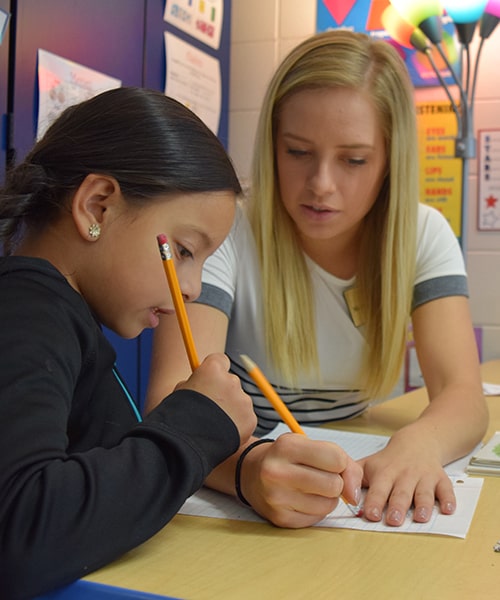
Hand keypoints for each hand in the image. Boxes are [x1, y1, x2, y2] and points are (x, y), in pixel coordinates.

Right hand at [176, 353, 256, 444]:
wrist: (186, 444)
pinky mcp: (250, 418)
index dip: (215, 371)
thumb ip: (195, 383)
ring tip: (214, 425)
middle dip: (223, 393)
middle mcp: (231, 380)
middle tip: (211, 409)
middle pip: (231, 382)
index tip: (210, 380)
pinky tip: (222, 433)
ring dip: (230, 410)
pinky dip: (237, 424)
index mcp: (212, 369)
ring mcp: (243, 400)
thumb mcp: (181, 391)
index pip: (221, 360)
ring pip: (239, 401)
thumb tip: (199, 383)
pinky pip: (245, 417)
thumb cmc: (178, 416)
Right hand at [238, 433, 362, 527]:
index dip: (341, 463)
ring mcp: (277, 497)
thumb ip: (344, 463)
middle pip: (334, 485)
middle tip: (321, 477)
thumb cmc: (289, 458)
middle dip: (335, 483)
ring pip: (328, 505)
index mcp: (287, 446)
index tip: (331, 463)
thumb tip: (355, 496)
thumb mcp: (311, 445)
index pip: (336, 459)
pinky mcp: (280, 518)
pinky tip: (303, 500)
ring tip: (311, 488)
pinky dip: (316, 510)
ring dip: (327, 498)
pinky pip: (317, 519)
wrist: (253, 474)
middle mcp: (278, 471)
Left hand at [359, 430, 455, 525]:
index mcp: (384, 473)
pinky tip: (448, 509)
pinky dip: (449, 499)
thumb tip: (340, 494)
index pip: (378, 488)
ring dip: (423, 505)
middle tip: (393, 520)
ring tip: (420, 518)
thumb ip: (351, 479)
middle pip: (401, 493)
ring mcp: (424, 477)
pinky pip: (446, 489)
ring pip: (424, 493)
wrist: (417, 442)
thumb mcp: (367, 465)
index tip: (370, 514)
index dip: (374, 501)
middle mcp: (405, 475)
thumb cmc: (388, 461)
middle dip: (397, 506)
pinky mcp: (440, 479)